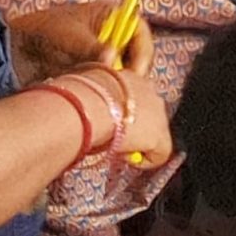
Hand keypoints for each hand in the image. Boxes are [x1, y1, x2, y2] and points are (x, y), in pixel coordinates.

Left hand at [9, 0, 155, 83]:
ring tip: (110, 95)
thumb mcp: (69, 37)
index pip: (139, 32)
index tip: (136, 72)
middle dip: (133, 72)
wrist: (15, 48)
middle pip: (136, 55)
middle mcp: (112, 34)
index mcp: (110, 15)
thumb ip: (91, 47)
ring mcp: (104, 53)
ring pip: (125, 72)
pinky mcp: (96, 71)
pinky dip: (108, 91)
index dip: (142, 52)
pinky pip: (111, 83)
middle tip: (127, 91)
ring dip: (119, 84)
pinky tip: (100, 99)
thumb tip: (111, 58)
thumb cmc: (42, 31)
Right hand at [55, 68, 173, 169]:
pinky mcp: (160, 135)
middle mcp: (148, 89)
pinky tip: (126, 158)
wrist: (85, 107)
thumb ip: (91, 90)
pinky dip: (145, 160)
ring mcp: (158, 112)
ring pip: (155, 133)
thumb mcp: (83, 85)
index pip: (131, 94)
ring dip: (139, 142)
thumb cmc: (75, 96)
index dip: (121, 110)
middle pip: (148, 112)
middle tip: (113, 137)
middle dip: (134, 127)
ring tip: (117, 147)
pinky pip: (159, 155)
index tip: (107, 121)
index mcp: (126, 75)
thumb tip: (84, 94)